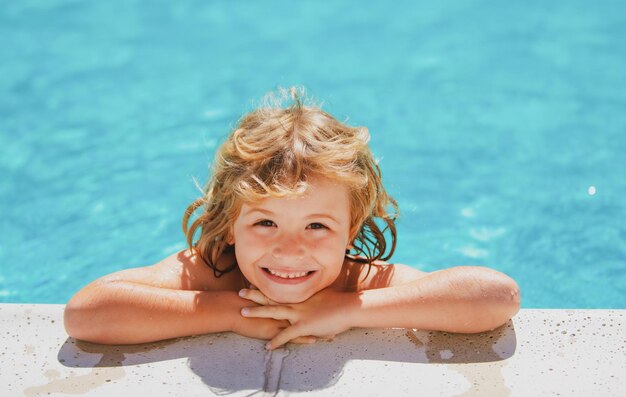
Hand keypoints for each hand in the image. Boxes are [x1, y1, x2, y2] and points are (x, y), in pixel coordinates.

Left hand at [238, 287, 357, 349]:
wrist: (349, 308)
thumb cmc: (340, 302)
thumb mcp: (324, 296)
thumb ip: (315, 297)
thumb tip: (315, 297)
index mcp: (301, 295)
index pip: (279, 290)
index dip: (266, 287)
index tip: (254, 282)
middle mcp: (297, 302)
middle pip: (272, 296)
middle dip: (255, 294)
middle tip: (241, 291)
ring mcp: (299, 313)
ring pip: (273, 311)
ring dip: (257, 312)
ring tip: (243, 313)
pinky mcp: (304, 325)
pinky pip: (287, 334)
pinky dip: (276, 340)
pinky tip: (268, 346)